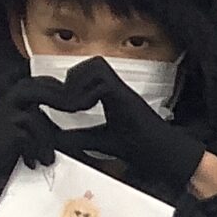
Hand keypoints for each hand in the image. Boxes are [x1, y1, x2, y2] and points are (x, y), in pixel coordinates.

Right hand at [0, 81, 60, 205]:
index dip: (45, 87)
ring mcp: (2, 119)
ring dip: (45, 141)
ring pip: (35, 118)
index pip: (25, 88)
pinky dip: (34, 152)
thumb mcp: (3, 140)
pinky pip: (30, 137)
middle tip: (68, 108)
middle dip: (52, 96)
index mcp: (0, 108)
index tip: (63, 96)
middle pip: (29, 89)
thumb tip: (50, 138)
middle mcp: (0, 109)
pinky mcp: (7, 133)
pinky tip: (30, 164)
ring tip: (46, 159)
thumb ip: (22, 131)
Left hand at [39, 58, 206, 198]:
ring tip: (76, 104)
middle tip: (68, 101)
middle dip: (74, 78)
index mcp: (111, 95)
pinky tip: (86, 109)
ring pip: (96, 65)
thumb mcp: (98, 140)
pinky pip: (102, 82)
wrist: (160, 154)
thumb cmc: (139, 148)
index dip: (72, 80)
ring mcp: (123, 91)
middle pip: (93, 62)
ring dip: (80, 82)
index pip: (90, 71)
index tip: (63, 103)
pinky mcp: (127, 97)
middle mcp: (117, 88)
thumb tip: (56, 139)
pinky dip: (89, 93)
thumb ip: (78, 136)